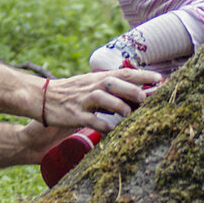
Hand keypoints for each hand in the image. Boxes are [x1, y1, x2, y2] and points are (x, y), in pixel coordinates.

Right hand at [43, 69, 161, 131]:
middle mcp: (92, 86)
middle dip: (132, 90)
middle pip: (114, 83)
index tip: (160, 78)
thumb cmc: (74, 93)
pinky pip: (90, 120)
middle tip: (145, 98)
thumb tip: (140, 92)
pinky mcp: (74, 115)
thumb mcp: (93, 85)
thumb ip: (113, 89)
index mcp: (99, 78)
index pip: (124, 73)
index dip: (143, 75)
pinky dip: (101, 124)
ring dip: (118, 106)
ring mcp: (83, 100)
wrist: (43, 98)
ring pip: (102, 98)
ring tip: (128, 114)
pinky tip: (111, 129)